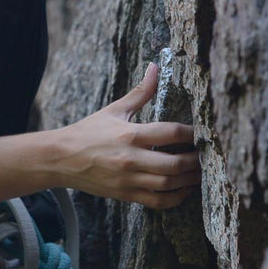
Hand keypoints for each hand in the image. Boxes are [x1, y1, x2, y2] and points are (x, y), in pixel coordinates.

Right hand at [52, 63, 201, 208]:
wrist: (61, 158)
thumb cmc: (88, 131)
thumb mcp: (114, 110)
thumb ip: (140, 92)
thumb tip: (155, 66)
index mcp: (131, 134)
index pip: (170, 133)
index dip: (191, 133)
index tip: (202, 132)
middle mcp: (131, 159)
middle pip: (175, 164)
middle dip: (195, 161)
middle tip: (206, 155)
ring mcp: (129, 180)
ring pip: (169, 185)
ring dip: (189, 180)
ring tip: (200, 172)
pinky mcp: (126, 195)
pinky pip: (157, 202)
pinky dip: (175, 198)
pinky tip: (183, 189)